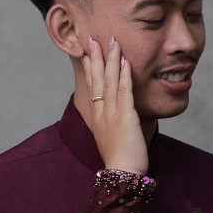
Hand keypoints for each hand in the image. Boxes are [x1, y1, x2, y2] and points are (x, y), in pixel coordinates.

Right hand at [81, 36, 148, 174]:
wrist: (122, 174)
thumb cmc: (119, 161)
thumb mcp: (110, 139)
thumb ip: (110, 127)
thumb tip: (113, 122)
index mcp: (97, 118)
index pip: (92, 88)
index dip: (90, 70)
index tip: (87, 55)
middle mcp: (101, 113)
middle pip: (97, 80)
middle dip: (95, 58)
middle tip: (93, 39)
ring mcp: (112, 114)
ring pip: (110, 82)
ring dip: (110, 60)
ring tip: (112, 43)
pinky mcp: (126, 117)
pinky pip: (124, 92)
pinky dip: (124, 76)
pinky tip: (125, 62)